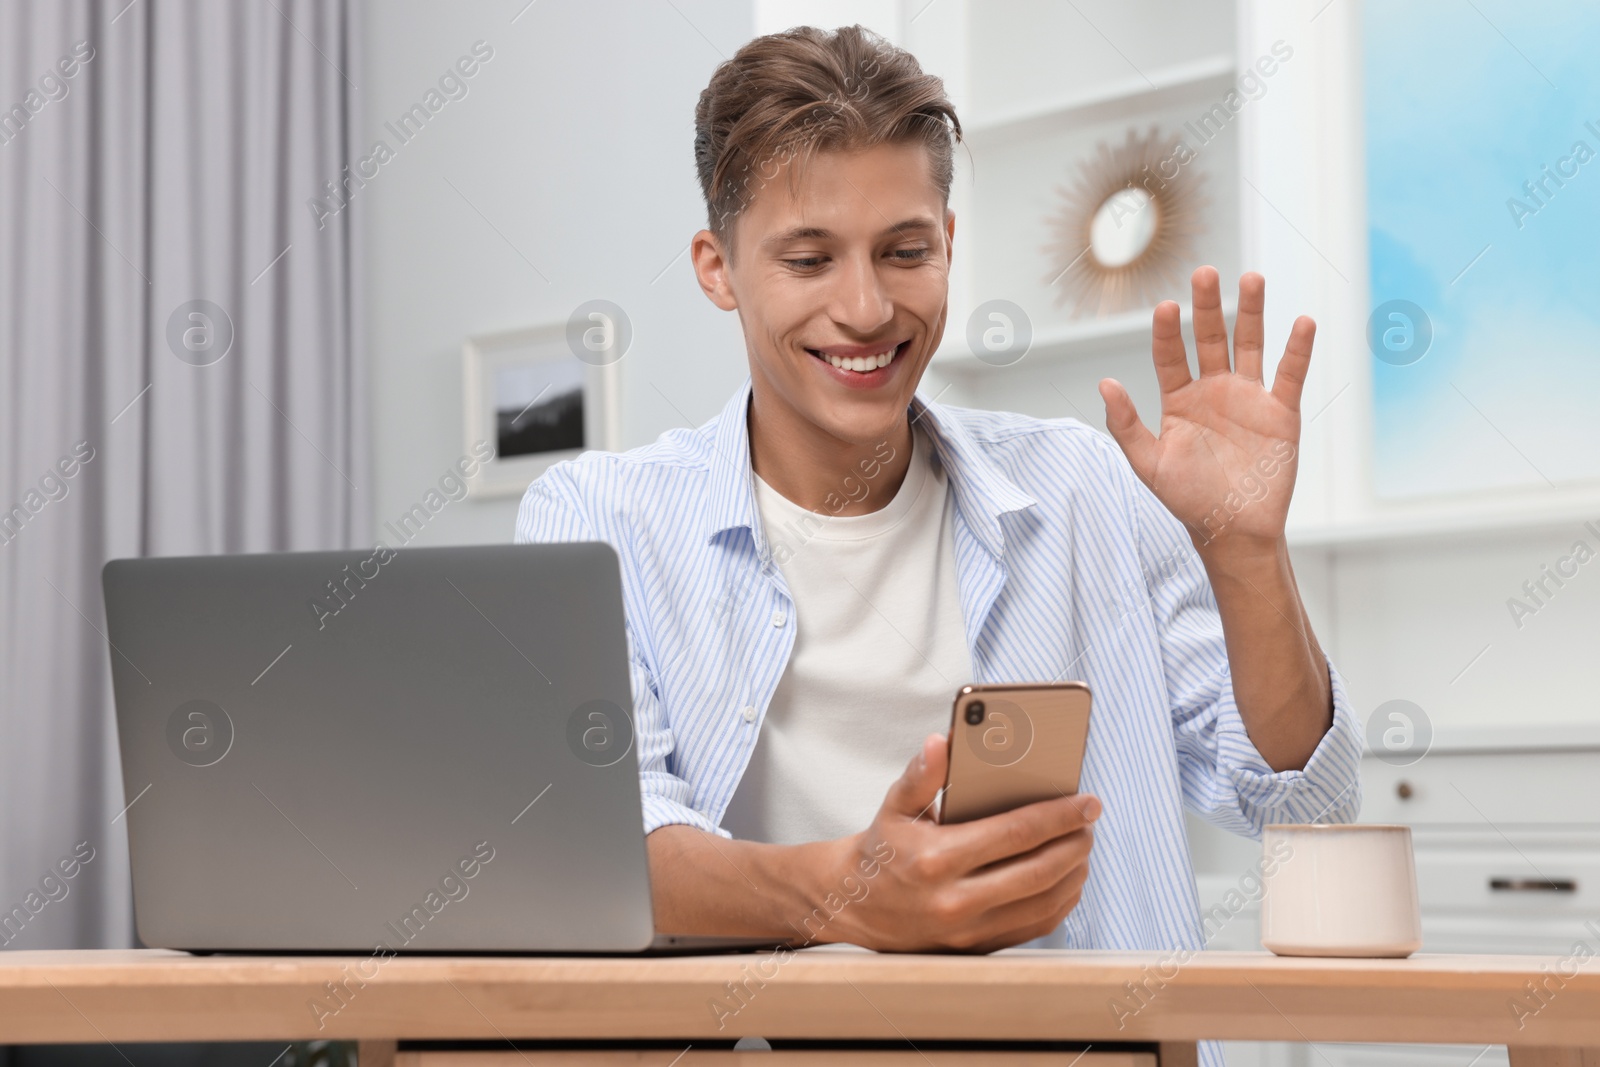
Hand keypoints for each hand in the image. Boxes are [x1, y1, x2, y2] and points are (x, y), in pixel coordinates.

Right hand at [824, 733, 1100, 952]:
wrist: (855, 906)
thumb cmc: (883, 849)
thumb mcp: (895, 806)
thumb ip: (921, 774)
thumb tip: (941, 741)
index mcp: (937, 858)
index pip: (1016, 833)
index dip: (1059, 816)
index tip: (1086, 802)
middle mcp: (955, 899)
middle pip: (1040, 871)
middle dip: (1075, 843)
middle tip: (1090, 822)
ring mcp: (968, 930)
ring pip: (1044, 904)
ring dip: (1074, 873)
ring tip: (1082, 846)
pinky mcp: (977, 948)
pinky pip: (1034, 928)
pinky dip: (1061, 903)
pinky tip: (1067, 879)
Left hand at [1098, 267, 1313, 555]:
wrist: (1232, 530)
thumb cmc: (1188, 500)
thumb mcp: (1149, 464)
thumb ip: (1125, 424)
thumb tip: (1104, 384)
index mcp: (1179, 400)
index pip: (1170, 355)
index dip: (1168, 332)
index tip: (1166, 307)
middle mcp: (1213, 391)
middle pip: (1211, 338)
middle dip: (1208, 306)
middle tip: (1205, 272)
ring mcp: (1248, 398)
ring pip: (1250, 345)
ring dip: (1251, 312)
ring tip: (1251, 278)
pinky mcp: (1280, 412)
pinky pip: (1290, 375)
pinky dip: (1297, 349)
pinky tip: (1301, 322)